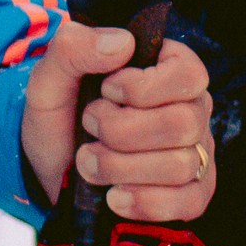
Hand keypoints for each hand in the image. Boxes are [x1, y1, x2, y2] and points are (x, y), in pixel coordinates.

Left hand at [21, 18, 216, 220]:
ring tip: (89, 162)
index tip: (106, 90)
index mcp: (166, 71)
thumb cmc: (59, 117)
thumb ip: (74, 47)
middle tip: (89, 127)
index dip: (144, 87)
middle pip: (183, 124)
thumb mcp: (49, 78)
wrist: (49, 171)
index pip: (188, 73)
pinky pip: (189, 203)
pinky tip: (114, 196)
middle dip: (122, 131)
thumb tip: (122, 42)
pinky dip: (144, 202)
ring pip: (182, 165)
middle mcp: (190, 110)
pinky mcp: (192, 195)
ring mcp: (196, 154)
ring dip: (122, 167)